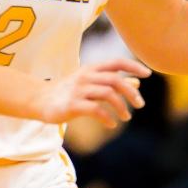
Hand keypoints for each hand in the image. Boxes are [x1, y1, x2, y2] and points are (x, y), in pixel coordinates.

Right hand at [35, 58, 149, 127]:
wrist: (40, 99)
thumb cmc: (68, 91)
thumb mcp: (90, 82)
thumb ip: (112, 82)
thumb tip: (137, 82)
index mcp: (91, 69)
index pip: (116, 62)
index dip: (133, 66)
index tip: (148, 75)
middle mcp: (86, 76)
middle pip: (115, 80)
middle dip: (131, 92)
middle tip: (140, 104)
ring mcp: (78, 90)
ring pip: (108, 94)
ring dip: (121, 107)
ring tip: (126, 117)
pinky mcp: (72, 105)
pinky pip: (95, 110)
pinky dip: (107, 117)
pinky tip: (111, 124)